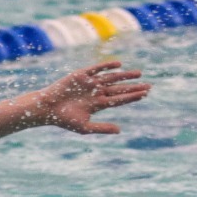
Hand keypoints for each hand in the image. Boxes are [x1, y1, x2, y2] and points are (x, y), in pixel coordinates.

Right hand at [33, 61, 150, 134]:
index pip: (119, 99)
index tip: (145, 94)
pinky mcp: (81, 75)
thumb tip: (120, 130)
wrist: (47, 108)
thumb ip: (102, 127)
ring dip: (125, 75)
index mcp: (98, 104)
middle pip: (119, 88)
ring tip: (139, 73)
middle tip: (149, 85)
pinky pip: (97, 69)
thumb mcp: (85, 127)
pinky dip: (107, 66)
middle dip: (133, 86)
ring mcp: (90, 83)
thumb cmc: (64, 119)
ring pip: (111, 77)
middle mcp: (96, 92)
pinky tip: (118, 65)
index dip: (132, 97)